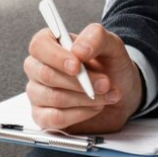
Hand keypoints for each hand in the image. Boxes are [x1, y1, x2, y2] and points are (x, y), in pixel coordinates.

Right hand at [24, 23, 141, 133]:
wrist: (121, 93)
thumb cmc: (110, 66)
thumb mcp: (112, 45)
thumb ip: (96, 38)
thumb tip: (79, 50)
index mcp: (49, 43)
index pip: (39, 46)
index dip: (56, 57)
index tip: (77, 66)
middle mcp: (38, 67)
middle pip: (46, 74)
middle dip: (80, 82)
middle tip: (105, 83)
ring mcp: (37, 93)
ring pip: (53, 97)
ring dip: (85, 98)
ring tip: (106, 95)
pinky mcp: (42, 116)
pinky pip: (54, 118)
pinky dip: (79, 114)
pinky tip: (94, 108)